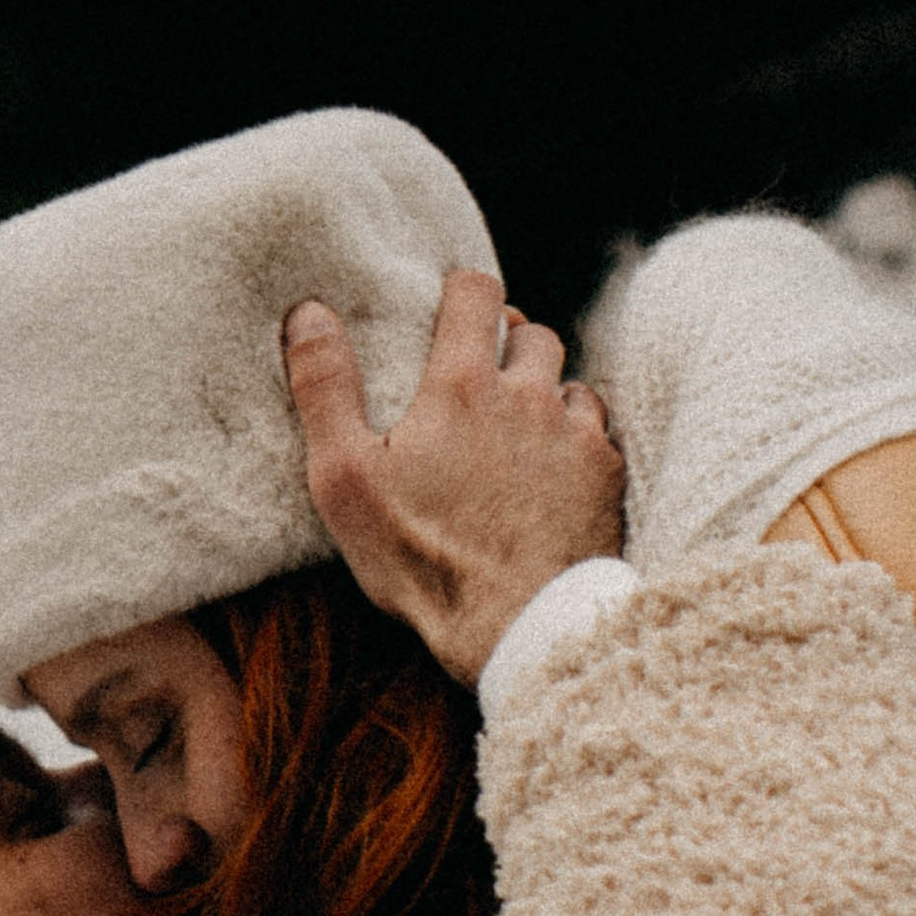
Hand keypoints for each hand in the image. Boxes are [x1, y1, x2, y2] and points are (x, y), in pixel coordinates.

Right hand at [284, 268, 624, 684]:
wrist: (518, 625)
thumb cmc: (423, 558)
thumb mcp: (345, 479)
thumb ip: (325, 388)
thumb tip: (308, 313)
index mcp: (463, 385)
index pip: (475, 292)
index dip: (461, 290)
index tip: (448, 306)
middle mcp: (529, 395)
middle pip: (531, 333)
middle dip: (507, 343)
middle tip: (480, 377)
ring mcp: (576, 434)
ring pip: (568, 380)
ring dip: (545, 391)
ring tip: (517, 427)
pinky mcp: (607, 476)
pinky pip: (597, 432)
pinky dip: (576, 437)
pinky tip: (554, 469)